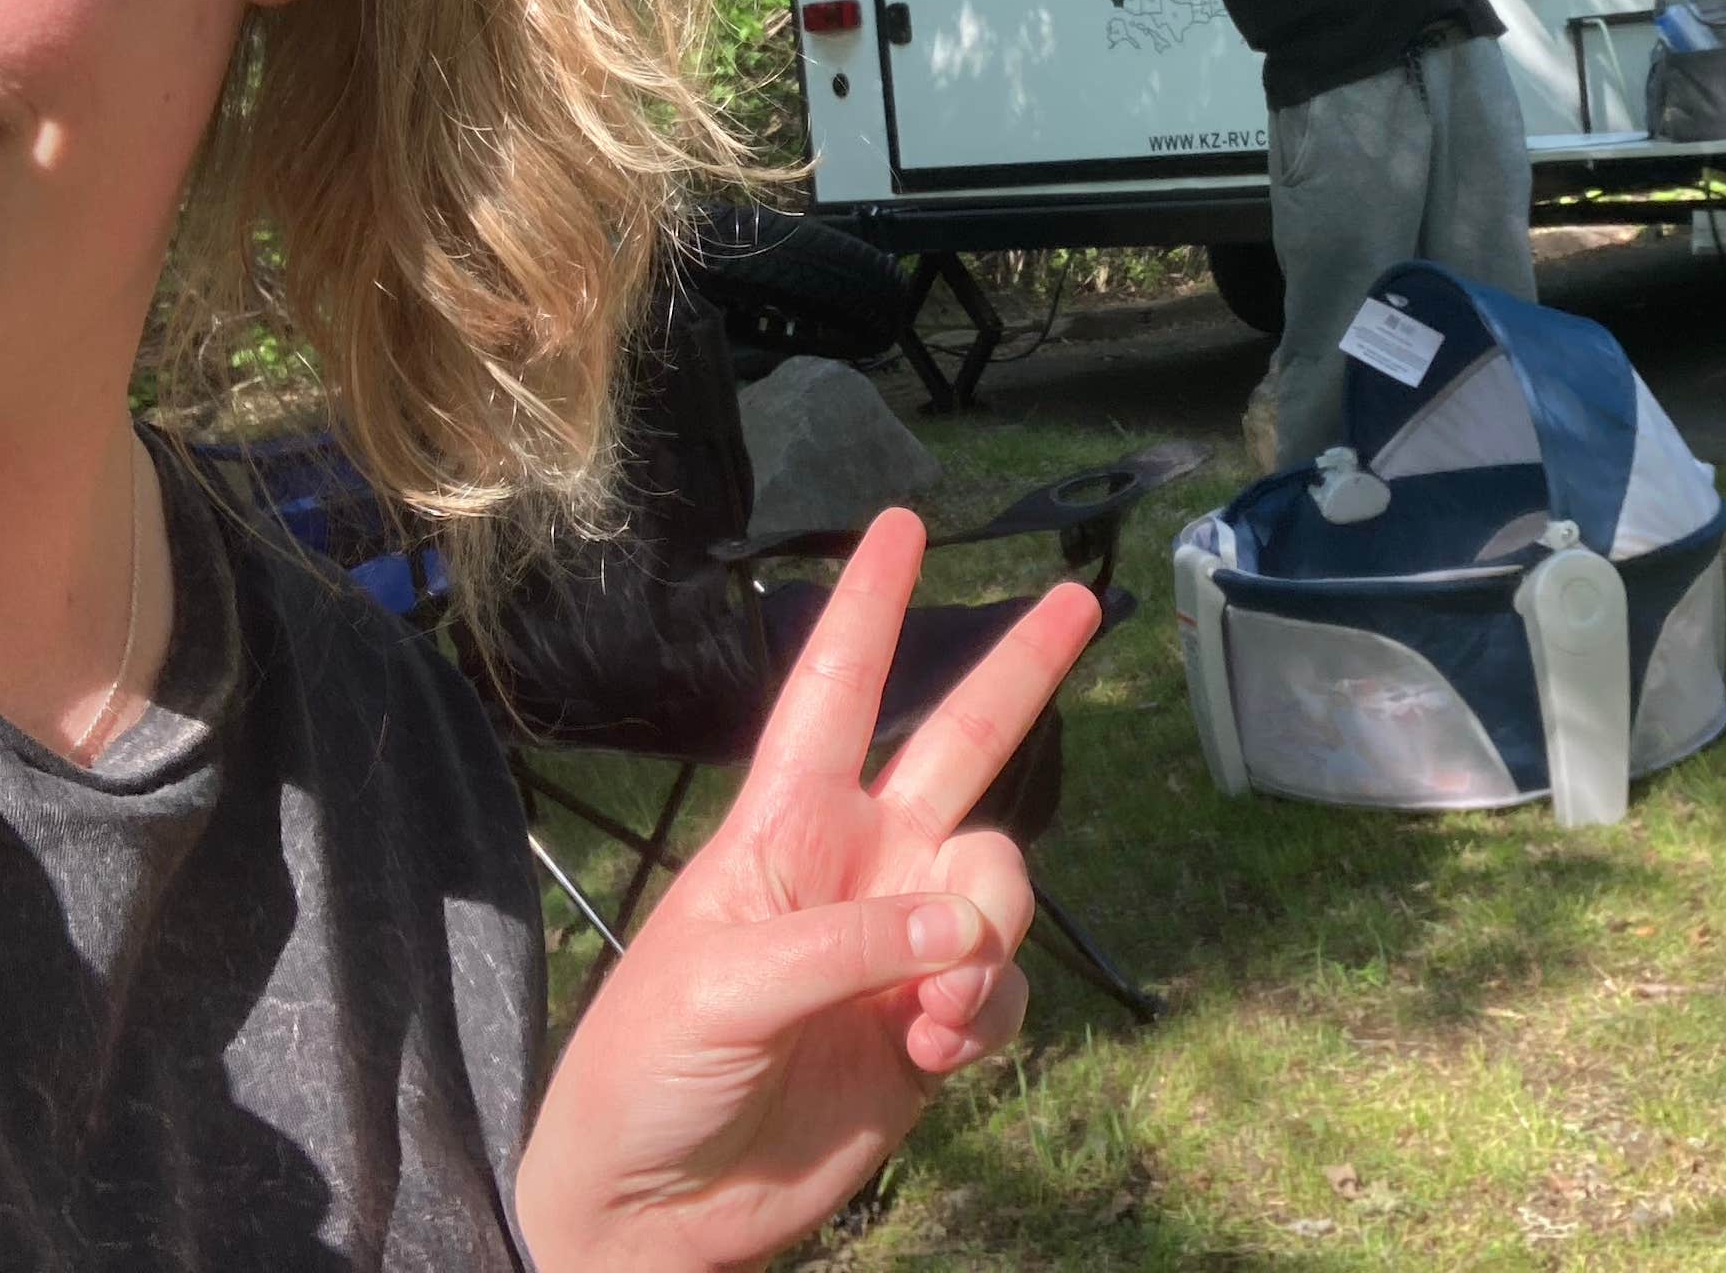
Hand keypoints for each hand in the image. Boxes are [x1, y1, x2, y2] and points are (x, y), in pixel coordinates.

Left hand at [514, 511, 1102, 1272]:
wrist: (653, 1214)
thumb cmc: (646, 1072)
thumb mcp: (719, 985)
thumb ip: (850, 942)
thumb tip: (966, 931)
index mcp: (782, 827)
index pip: (831, 692)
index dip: (866, 607)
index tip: (902, 523)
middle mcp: (856, 866)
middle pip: (958, 747)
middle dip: (1019, 672)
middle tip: (1080, 601)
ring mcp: (899, 948)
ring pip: (998, 886)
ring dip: (989, 940)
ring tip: (933, 1017)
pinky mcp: (931, 1032)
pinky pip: (1006, 993)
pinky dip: (990, 1019)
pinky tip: (938, 1056)